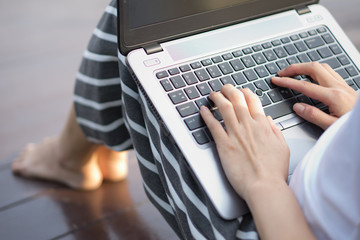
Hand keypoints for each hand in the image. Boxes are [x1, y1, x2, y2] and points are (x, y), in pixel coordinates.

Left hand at [200, 85, 288, 201]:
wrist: (264, 186)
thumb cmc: (273, 171)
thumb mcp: (282, 147)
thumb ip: (275, 131)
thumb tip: (269, 120)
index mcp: (262, 125)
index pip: (252, 100)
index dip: (245, 92)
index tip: (241, 91)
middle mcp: (248, 125)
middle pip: (236, 99)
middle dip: (229, 90)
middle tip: (224, 88)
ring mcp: (235, 134)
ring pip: (224, 108)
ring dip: (217, 98)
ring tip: (212, 95)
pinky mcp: (224, 145)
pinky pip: (213, 125)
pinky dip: (207, 115)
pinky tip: (203, 110)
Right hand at [272, 62, 357, 129]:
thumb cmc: (353, 128)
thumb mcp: (331, 127)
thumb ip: (313, 116)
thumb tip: (297, 107)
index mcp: (333, 97)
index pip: (304, 86)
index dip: (288, 82)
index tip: (277, 80)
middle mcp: (338, 87)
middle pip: (313, 68)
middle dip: (295, 68)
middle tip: (282, 72)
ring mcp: (343, 85)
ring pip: (322, 67)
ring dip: (306, 67)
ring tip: (294, 72)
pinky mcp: (346, 87)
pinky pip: (329, 72)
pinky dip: (316, 70)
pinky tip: (312, 75)